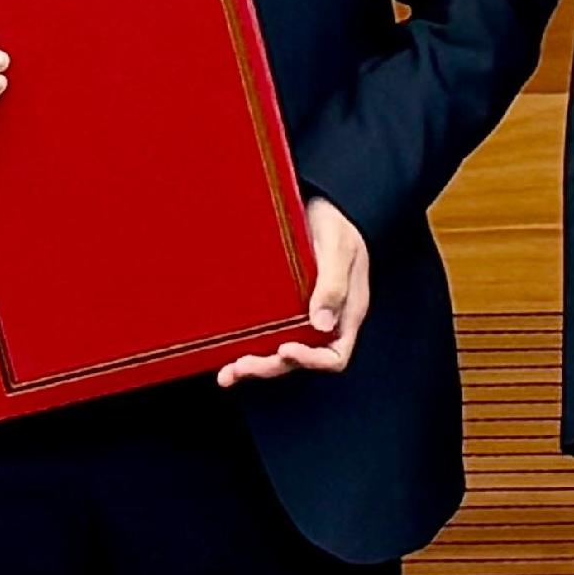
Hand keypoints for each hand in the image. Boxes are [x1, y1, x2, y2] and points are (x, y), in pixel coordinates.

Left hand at [221, 198, 368, 384]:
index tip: (286, 348)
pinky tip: (227, 358)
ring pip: (281, 354)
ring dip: (255, 366)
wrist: (321, 201)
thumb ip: (333, 285)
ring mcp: (302, 316)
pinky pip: (267, 336)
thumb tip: (321, 324)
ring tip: (228, 373)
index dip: (311, 360)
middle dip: (271, 366)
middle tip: (242, 365)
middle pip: (301, 360)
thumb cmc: (336, 222)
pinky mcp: (283, 307)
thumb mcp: (339, 248)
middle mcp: (324, 321)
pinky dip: (248, 350)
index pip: (334, 355)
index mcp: (346, 312)